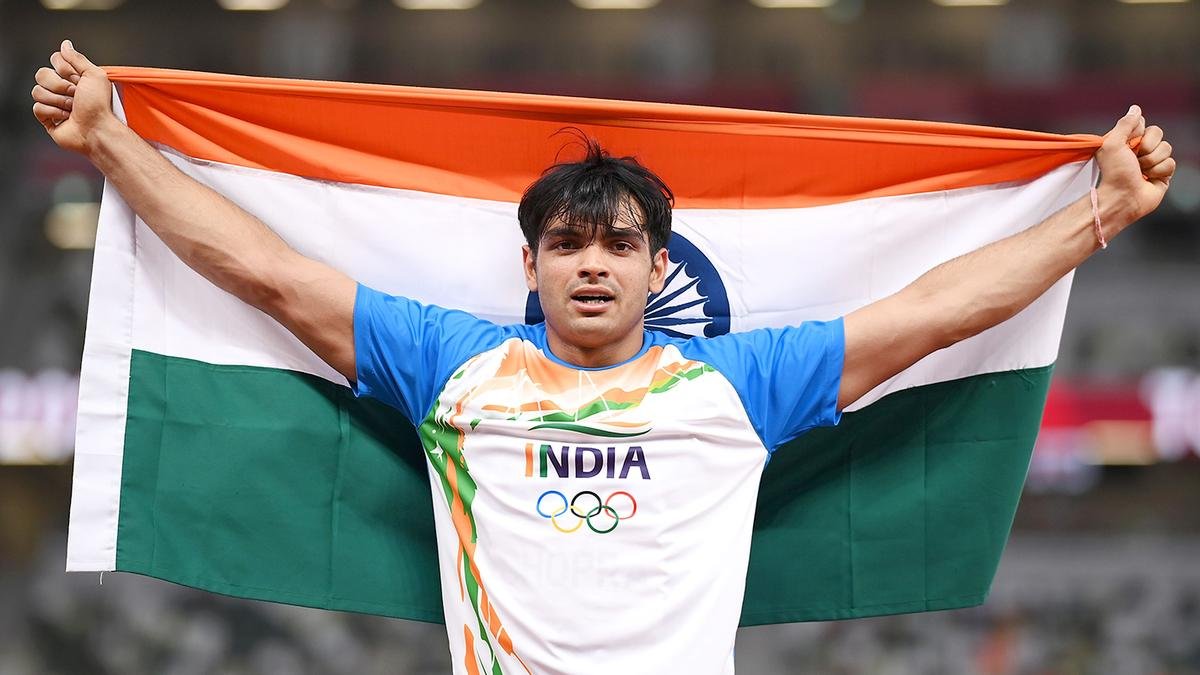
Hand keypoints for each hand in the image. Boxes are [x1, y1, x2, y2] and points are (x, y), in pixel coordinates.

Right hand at [31, 40, 113, 156]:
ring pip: (37, 91)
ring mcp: (54, 103)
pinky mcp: (47, 118)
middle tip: (75, 95)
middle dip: (59, 85)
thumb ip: (78, 58)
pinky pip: (37, 108)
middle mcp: (63, 89)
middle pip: (41, 74)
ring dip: (58, 101)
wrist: (97, 130)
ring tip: (72, 109)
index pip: (55, 60)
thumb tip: (65, 44)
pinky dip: (53, 113)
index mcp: (74, 77)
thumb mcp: (94, 75)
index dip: (65, 69)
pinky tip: (66, 118)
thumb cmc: (100, 105)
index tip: (79, 79)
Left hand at [1096, 105, 1174, 231]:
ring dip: (1152, 161)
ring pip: (1167, 148)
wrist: (1122, 197)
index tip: (1127, 144)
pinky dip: (1159, 171)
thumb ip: (1125, 124)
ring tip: (1140, 171)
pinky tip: (1148, 179)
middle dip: (1147, 147)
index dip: (1138, 133)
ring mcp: (1152, 162)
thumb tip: (1135, 108)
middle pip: (1158, 133)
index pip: (1143, 124)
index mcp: (1127, 141)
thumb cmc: (1113, 173)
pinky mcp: (1163, 174)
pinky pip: (1171, 163)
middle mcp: (1140, 150)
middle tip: (1135, 159)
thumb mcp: (1112, 143)